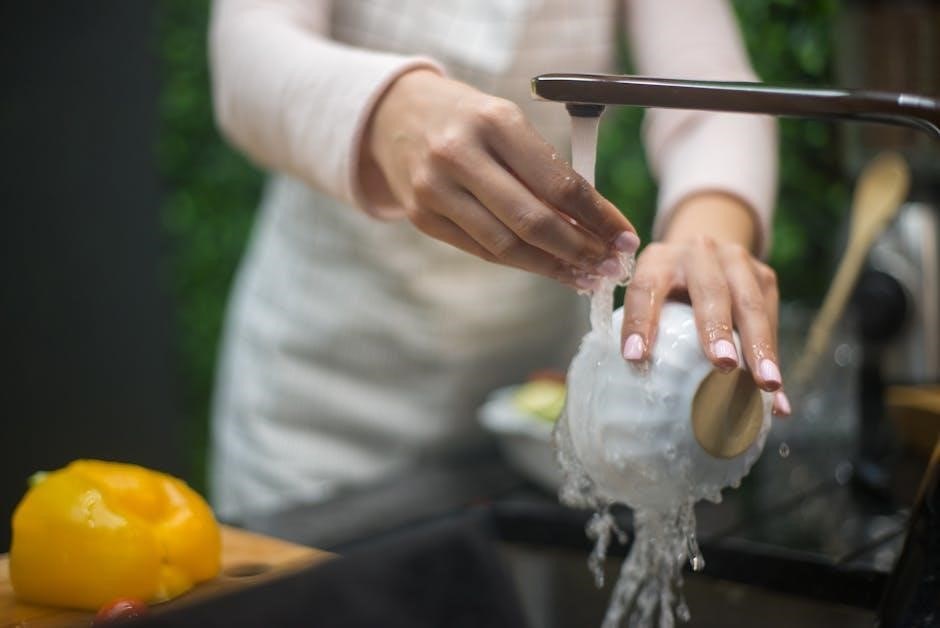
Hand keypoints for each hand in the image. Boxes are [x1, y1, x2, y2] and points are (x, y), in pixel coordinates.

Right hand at [363, 70, 639, 289]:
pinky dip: (521, 263)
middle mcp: (460, 155)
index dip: (598, 217)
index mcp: (494, 121)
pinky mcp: (421, 216)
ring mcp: (434, 189)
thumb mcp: (506, 122)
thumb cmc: (467, 118)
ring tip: (586, 277)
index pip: (558, 183)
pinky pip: (482, 250)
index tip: (625, 238)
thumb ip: (544, 169)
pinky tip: (549, 269)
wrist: (393, 114)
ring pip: (506, 246)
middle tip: (609, 268)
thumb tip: (595, 225)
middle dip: (580, 250)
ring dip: (553, 267)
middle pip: (532, 221)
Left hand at [618, 193, 789, 415]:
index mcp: (659, 259)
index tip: (635, 358)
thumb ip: (644, 325)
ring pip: (750, 305)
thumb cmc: (666, 290)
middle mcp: (699, 253)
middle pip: (709, 290)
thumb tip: (635, 375)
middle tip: (722, 365)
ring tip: (766, 383)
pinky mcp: (764, 277)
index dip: (639, 321)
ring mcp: (736, 261)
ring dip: (759, 346)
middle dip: (716, 328)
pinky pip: (771, 320)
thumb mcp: (650, 294)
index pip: (646, 288)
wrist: (703, 252)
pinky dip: (774, 359)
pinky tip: (778, 398)